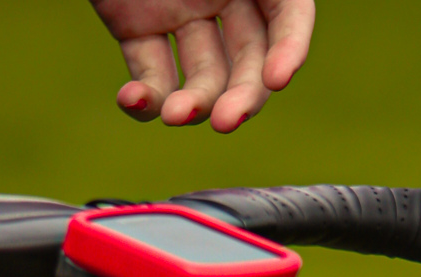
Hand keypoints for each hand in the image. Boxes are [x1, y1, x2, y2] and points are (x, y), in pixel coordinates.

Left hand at [90, 1, 314, 130]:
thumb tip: (281, 10)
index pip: (288, 18)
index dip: (290, 49)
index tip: (277, 78)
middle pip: (248, 62)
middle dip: (242, 96)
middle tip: (224, 122)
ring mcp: (183, 15)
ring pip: (202, 79)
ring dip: (193, 104)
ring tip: (174, 115)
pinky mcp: (139, 30)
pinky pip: (150, 75)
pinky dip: (143, 99)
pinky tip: (131, 99)